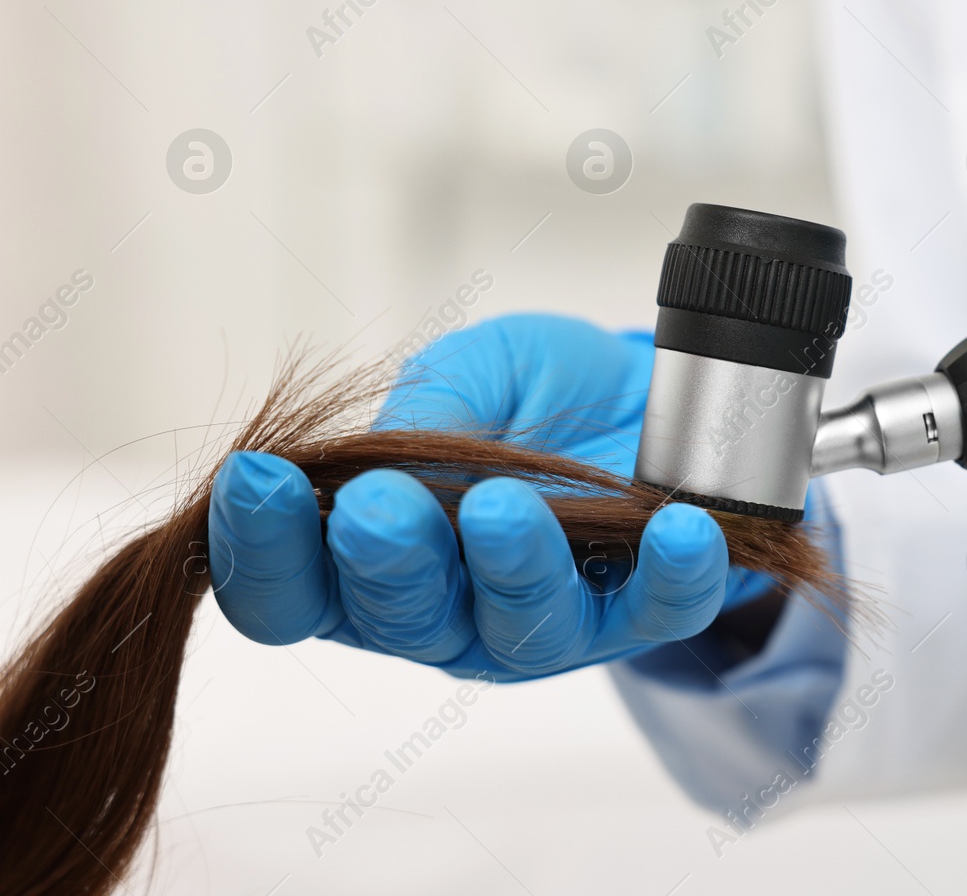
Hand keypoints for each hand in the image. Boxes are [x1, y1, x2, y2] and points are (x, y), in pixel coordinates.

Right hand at [208, 314, 771, 679]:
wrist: (643, 390)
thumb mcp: (472, 371)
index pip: (290, 592)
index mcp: (367, 561)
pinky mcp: (641, 613)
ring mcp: (540, 626)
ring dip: (508, 568)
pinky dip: (671, 573)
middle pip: (394, 618)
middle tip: (379, 508)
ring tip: (503, 510)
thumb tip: (390, 456)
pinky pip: (658, 610)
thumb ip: (428, 407)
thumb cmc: (532, 393)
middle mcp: (442, 612)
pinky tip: (677, 531)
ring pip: (514, 627)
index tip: (257, 479)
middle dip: (385, 560)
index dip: (262, 551)